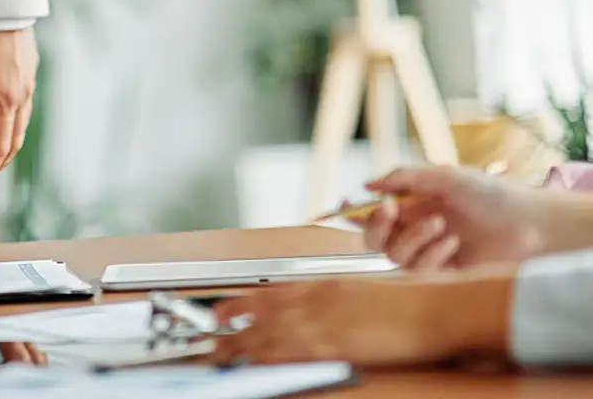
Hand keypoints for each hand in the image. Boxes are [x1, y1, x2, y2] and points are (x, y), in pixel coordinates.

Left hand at [210, 274, 511, 367]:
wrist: (439, 308)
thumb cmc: (416, 301)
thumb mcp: (367, 293)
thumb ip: (339, 302)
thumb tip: (326, 313)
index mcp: (325, 285)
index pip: (270, 293)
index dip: (241, 304)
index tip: (221, 313)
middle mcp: (318, 300)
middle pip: (261, 315)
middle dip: (232, 330)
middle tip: (211, 342)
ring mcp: (325, 321)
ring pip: (268, 333)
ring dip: (240, 345)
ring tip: (218, 356)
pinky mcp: (337, 344)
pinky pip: (291, 352)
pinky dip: (267, 358)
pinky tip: (252, 364)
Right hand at [361, 166, 548, 271]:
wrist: (527, 224)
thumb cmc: (490, 194)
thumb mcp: (444, 176)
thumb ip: (403, 178)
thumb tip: (368, 185)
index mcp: (413, 206)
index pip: (374, 213)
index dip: (356, 212)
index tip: (348, 204)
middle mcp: (416, 230)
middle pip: (374, 239)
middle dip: (376, 226)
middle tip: (391, 211)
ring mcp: (430, 253)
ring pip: (395, 255)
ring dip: (412, 238)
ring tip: (441, 225)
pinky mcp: (444, 274)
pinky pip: (419, 272)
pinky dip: (431, 256)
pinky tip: (453, 244)